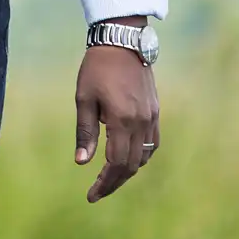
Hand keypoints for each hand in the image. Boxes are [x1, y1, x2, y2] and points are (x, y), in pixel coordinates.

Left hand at [74, 39, 159, 202]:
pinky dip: (141, 157)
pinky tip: (127, 160)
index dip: (104, 183)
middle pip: (131, 165)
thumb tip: (82, 162)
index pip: (116, 163)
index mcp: (122, 121)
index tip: (91, 195)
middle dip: (114, 182)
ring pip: (144, 157)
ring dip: (128, 171)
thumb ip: (85, 132)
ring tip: (109, 179)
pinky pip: (152, 143)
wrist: (122, 42)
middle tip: (97, 193)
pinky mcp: (156, 112)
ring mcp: (152, 118)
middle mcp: (141, 123)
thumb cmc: (96, 69)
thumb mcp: (83, 99)